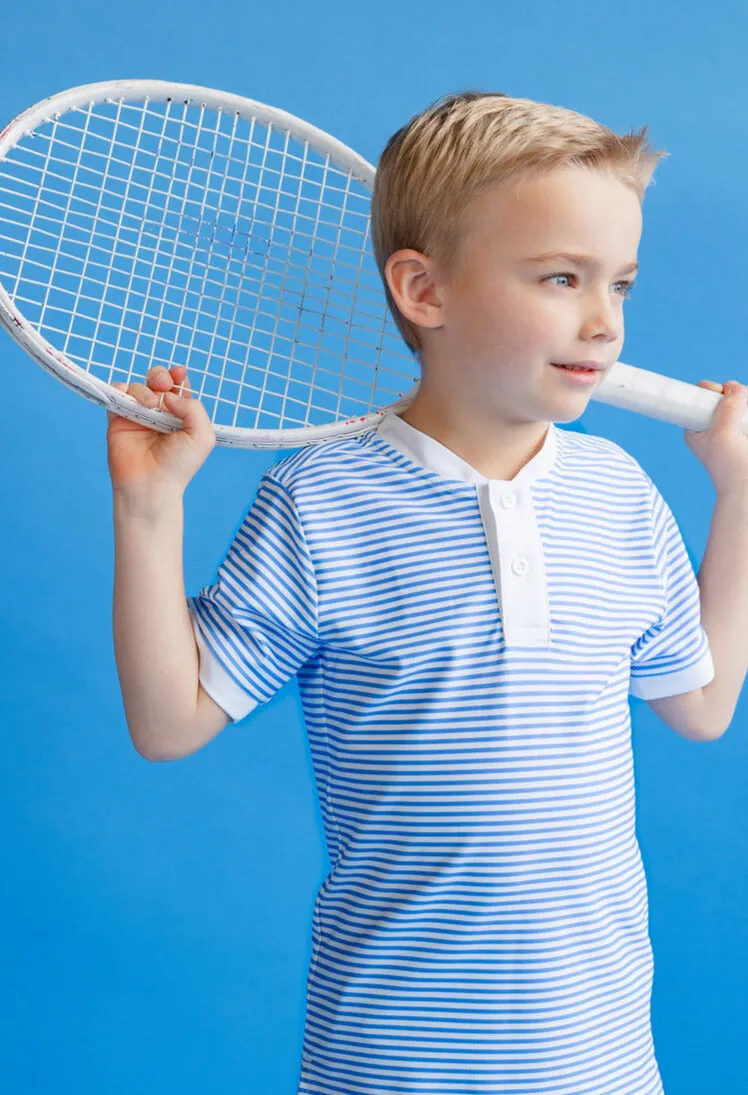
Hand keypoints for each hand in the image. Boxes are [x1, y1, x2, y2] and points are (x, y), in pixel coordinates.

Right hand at [106, 365, 215, 498]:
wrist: (151, 483)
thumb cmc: (179, 464)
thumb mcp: (202, 437)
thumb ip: (194, 409)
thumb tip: (170, 394)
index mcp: (180, 414)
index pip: (178, 387)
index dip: (178, 376)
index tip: (179, 374)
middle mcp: (159, 412)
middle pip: (157, 380)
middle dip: (160, 376)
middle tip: (163, 385)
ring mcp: (138, 414)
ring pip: (137, 386)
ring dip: (144, 389)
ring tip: (150, 405)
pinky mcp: (118, 418)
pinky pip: (116, 393)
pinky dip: (122, 390)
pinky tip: (132, 403)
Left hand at [684, 379, 747, 494]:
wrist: (747, 488)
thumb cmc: (729, 467)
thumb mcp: (721, 435)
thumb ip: (727, 410)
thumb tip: (736, 388)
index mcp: (696, 427)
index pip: (698, 396)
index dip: (710, 390)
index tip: (720, 394)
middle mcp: (712, 424)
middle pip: (722, 394)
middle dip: (733, 393)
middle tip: (741, 403)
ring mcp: (731, 425)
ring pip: (739, 398)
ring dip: (745, 398)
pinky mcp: (744, 427)